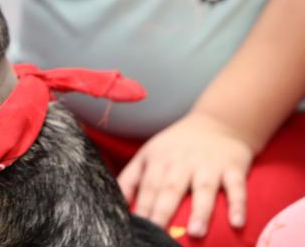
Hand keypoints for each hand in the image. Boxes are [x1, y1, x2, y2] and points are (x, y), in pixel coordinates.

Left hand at [117, 112, 252, 237]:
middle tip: (158, 233)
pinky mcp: (233, 167)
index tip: (137, 227)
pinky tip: (237, 223)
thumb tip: (118, 203)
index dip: (142, 206)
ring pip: (204, 188)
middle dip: (164, 211)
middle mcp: (183, 161)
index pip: (148, 186)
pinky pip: (237, 187)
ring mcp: (209, 164)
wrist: (218, 122)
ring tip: (195, 232)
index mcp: (159, 159)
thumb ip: (131, 178)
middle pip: (171, 188)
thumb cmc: (177, 145)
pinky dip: (238, 204)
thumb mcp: (149, 154)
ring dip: (200, 211)